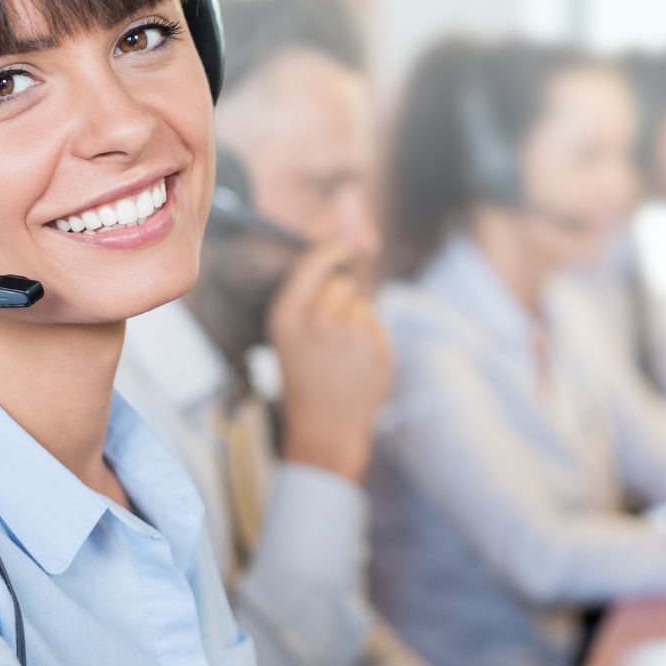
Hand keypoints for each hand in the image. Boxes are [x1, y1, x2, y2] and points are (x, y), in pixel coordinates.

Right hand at [267, 243, 392, 482]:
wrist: (325, 427)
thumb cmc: (304, 373)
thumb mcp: (288, 331)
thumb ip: (309, 285)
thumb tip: (348, 238)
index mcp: (287, 319)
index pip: (314, 264)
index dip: (331, 250)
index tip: (341, 250)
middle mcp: (318, 324)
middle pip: (344, 284)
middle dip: (342, 298)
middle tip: (331, 331)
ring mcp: (351, 338)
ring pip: (364, 304)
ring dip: (357, 319)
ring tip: (342, 352)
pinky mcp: (378, 351)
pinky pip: (377, 324)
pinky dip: (370, 337)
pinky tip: (356, 363)